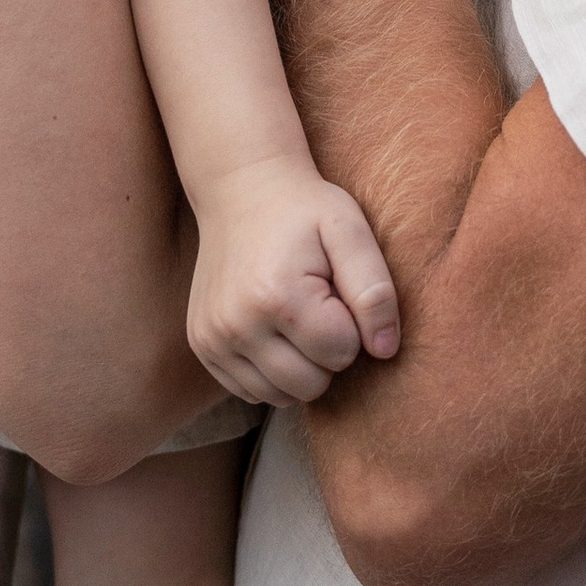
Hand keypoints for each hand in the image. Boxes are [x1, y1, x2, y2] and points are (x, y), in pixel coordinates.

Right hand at [185, 151, 401, 408]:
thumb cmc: (303, 209)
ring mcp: (212, 339)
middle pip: (311, 385)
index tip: (335, 288)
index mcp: (277, 297)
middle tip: (317, 303)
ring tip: (295, 315)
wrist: (241, 189)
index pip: (341, 353)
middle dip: (326, 350)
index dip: (351, 323)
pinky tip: (273, 329)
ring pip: (281, 396)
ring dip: (299, 365)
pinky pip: (251, 391)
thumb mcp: (349, 231)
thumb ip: (375, 290)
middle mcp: (236, 325)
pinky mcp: (201, 346)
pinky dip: (271, 371)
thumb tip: (384, 350)